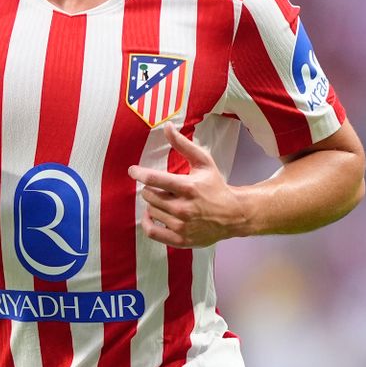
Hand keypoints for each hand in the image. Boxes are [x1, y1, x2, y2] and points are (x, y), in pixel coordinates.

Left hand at [128, 123, 247, 247]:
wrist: (233, 215)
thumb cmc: (215, 186)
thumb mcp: (203, 162)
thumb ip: (183, 144)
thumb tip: (167, 126)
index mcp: (189, 187)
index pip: (155, 180)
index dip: (139, 173)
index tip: (132, 170)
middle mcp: (184, 208)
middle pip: (149, 195)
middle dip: (151, 188)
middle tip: (161, 187)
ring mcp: (182, 226)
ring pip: (151, 211)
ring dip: (154, 204)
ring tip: (166, 200)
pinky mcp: (180, 240)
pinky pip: (152, 232)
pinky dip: (148, 223)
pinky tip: (152, 215)